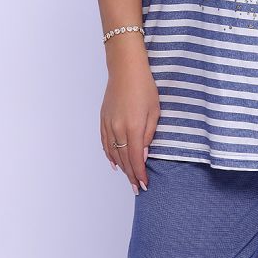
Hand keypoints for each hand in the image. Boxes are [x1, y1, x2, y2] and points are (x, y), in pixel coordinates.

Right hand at [100, 55, 159, 194]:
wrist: (126, 70)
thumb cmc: (144, 87)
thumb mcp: (154, 112)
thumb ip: (148, 135)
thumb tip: (143, 156)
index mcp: (133, 128)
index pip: (135, 159)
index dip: (139, 174)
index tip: (143, 185)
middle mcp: (118, 129)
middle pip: (123, 159)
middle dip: (131, 175)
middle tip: (136, 187)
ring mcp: (108, 125)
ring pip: (113, 153)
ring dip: (121, 167)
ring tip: (128, 177)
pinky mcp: (103, 119)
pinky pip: (105, 143)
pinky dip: (109, 155)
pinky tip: (114, 163)